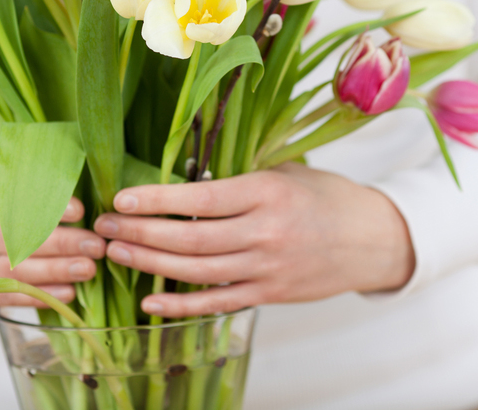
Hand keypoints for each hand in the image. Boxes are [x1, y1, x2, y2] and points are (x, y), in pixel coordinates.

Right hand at [0, 174, 104, 307]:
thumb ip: (27, 190)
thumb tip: (82, 203)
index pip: (11, 200)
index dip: (47, 207)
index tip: (80, 211)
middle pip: (17, 238)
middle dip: (62, 243)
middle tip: (96, 244)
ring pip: (15, 270)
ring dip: (57, 271)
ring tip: (89, 268)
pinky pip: (8, 296)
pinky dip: (41, 295)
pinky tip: (69, 292)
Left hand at [93, 163, 414, 317]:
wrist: (374, 240)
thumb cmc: (326, 197)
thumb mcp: (286, 172)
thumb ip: (239, 176)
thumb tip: (184, 174)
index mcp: (268, 193)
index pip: (202, 199)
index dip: (157, 200)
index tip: (122, 197)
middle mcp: (266, 233)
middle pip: (191, 239)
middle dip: (141, 232)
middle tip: (103, 226)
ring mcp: (267, 269)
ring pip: (198, 272)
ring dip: (150, 264)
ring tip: (116, 251)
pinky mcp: (269, 295)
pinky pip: (218, 304)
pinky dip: (181, 305)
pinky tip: (149, 300)